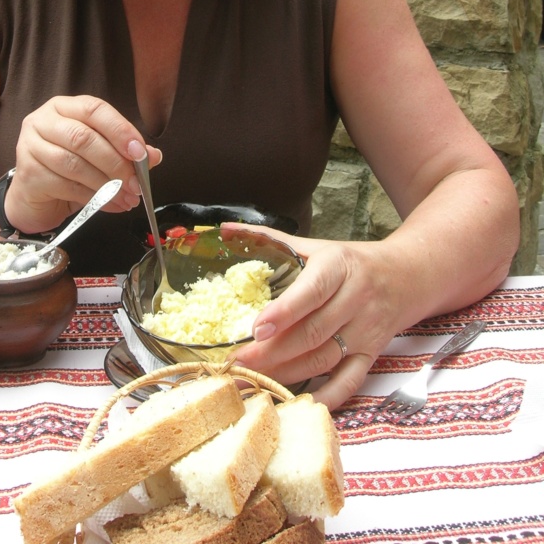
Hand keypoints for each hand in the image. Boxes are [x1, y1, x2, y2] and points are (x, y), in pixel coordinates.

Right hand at [2, 95, 161, 232]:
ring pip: (75, 164)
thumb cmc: (68, 170)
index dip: (120, 129)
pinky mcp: (27, 174)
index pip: (94, 109)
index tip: (141, 152)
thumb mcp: (99, 155)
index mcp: (64, 107)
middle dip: (115, 163)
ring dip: (107, 184)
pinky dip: (94, 198)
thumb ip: (125, 152)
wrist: (34, 198)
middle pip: (83, 138)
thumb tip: (154, 156)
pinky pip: (66, 186)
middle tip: (137, 184)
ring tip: (127, 198)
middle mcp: (43, 121)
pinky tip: (110, 204)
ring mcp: (30, 146)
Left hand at [231, 224, 406, 409]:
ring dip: (286, 374)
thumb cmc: (351, 262)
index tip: (256, 328)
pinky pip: (349, 382)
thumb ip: (270, 240)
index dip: (284, 312)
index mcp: (338, 267)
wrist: (406, 276)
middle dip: (272, 352)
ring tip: (253, 380)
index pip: (311, 292)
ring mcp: (365, 331)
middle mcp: (355, 299)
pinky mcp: (372, 355)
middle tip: (238, 362)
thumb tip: (226, 229)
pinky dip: (324, 397)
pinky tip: (296, 403)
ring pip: (324, 359)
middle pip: (312, 333)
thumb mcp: (316, 246)